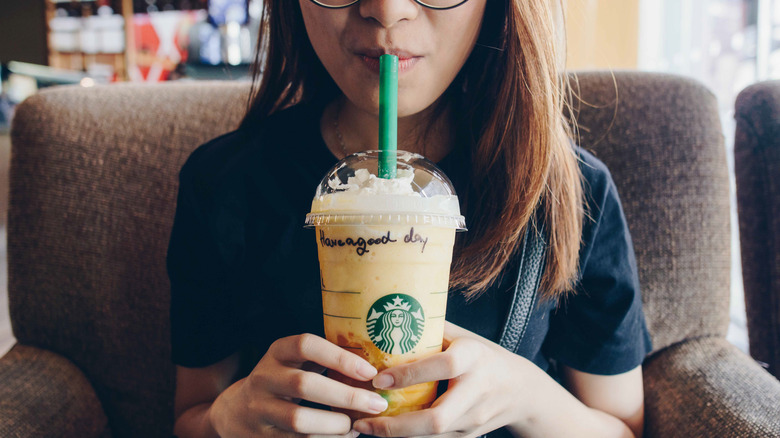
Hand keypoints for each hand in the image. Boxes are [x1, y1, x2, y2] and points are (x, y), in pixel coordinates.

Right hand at [209, 334, 388, 437]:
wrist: (236, 412)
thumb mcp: (295, 363)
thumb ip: (326, 361)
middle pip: (305, 384)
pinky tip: (344, 436)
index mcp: (277, 352)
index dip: (339, 357)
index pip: (306, 345)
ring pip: (299, 419)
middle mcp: (264, 377)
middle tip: (376, 404)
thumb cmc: (283, 381)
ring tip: (358, 425)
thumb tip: (375, 371)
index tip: (369, 372)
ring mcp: (259, 408)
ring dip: (335, 425)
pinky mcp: (261, 437)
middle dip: (346, 396)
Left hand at [352, 322, 528, 437]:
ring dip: (396, 436)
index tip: (378, 378)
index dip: (409, 374)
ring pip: (433, 436)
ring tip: (364, 426)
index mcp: (474, 358)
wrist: (522, 391)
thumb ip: (432, 331)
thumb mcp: (464, 337)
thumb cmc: (484, 356)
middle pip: (437, 419)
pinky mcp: (469, 436)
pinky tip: (384, 431)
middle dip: (396, 425)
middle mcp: (476, 391)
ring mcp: (474, 419)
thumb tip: (391, 317)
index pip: (443, 367)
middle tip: (363, 420)